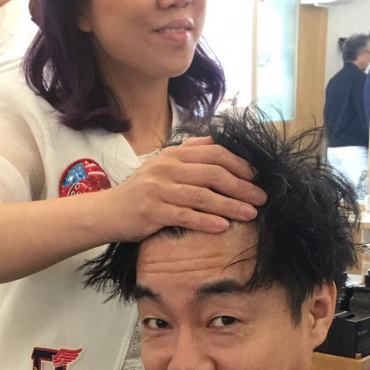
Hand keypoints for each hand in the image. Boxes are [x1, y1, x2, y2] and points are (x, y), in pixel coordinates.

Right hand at [103, 136, 266, 241]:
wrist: (108, 212)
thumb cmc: (139, 192)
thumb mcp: (162, 166)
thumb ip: (188, 153)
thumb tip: (215, 142)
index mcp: (173, 155)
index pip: (214, 153)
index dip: (239, 164)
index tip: (256, 178)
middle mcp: (167, 168)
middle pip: (212, 174)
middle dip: (241, 186)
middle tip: (260, 198)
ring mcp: (159, 190)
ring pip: (202, 195)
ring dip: (230, 205)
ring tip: (250, 214)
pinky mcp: (152, 212)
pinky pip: (185, 215)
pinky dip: (206, 221)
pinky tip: (223, 226)